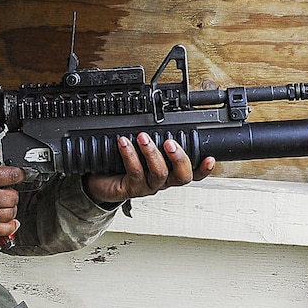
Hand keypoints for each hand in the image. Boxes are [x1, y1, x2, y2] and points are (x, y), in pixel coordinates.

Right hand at [0, 128, 23, 237]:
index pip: (12, 175)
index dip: (19, 173)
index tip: (18, 174)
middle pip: (13, 196)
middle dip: (13, 191)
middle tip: (7, 188)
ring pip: (9, 214)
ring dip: (11, 208)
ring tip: (6, 203)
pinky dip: (9, 228)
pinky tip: (10, 223)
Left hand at [84, 132, 215, 204]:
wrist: (97, 182)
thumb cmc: (120, 165)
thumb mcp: (139, 151)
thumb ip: (152, 140)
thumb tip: (158, 119)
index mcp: (168, 172)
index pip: (192, 173)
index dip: (204, 169)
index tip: (210, 158)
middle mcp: (161, 181)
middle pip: (182, 176)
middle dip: (179, 158)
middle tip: (170, 142)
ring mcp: (146, 186)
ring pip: (159, 173)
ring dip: (152, 153)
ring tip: (143, 138)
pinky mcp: (130, 188)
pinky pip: (135, 172)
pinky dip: (130, 155)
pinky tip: (124, 143)